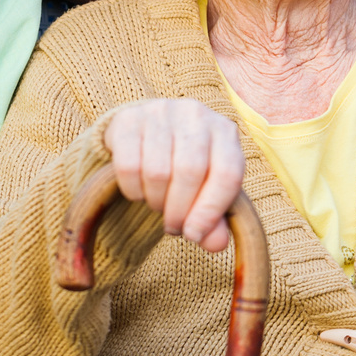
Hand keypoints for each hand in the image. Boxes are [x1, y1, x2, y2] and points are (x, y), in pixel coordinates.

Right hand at [103, 99, 243, 253]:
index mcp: (225, 132)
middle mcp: (196, 114)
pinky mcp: (128, 118)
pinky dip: (133, 190)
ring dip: (155, 201)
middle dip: (178, 210)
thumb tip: (216, 244)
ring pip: (157, 171)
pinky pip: (128, 166)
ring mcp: (160, 110)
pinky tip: (139, 191)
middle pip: (190, 172)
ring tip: (157, 205)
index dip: (211, 211)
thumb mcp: (207, 190)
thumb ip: (214, 220)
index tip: (194, 235)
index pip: (227, 174)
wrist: (149, 132)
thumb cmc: (186, 166)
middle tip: (172, 227)